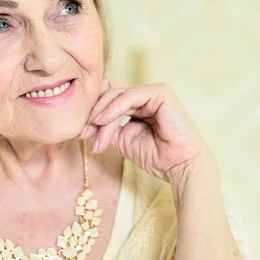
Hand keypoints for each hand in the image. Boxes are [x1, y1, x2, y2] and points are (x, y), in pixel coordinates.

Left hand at [79, 77, 218, 182]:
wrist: (179, 167)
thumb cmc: (156, 156)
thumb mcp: (122, 140)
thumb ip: (107, 127)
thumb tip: (85, 122)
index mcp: (136, 105)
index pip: (107, 96)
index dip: (92, 110)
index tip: (80, 131)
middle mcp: (144, 95)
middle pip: (108, 92)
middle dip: (93, 113)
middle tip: (83, 133)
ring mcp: (153, 92)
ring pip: (116, 95)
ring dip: (101, 115)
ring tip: (92, 133)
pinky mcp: (161, 92)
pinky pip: (129, 95)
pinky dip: (113, 109)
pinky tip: (103, 121)